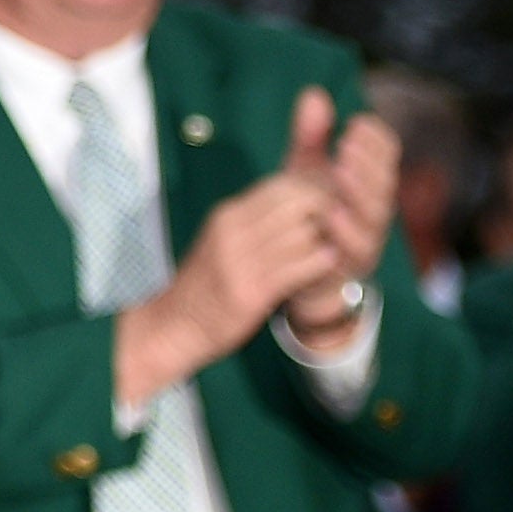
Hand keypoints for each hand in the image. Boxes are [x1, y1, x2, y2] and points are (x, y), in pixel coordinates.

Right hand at [118, 168, 345, 403]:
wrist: (174, 326)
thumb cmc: (204, 286)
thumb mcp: (222, 241)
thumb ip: (254, 222)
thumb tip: (297, 203)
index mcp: (227, 216)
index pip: (280, 185)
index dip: (311, 190)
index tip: (327, 204)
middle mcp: (233, 232)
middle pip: (296, 204)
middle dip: (325, 211)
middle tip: (339, 226)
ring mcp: (241, 261)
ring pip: (304, 233)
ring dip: (326, 239)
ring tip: (333, 247)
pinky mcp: (252, 291)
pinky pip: (301, 266)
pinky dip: (321, 263)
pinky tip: (328, 266)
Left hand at [278, 92, 399, 343]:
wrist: (297, 269)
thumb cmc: (307, 212)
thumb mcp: (304, 170)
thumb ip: (311, 136)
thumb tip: (314, 93)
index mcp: (367, 181)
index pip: (385, 154)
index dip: (376, 138)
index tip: (357, 122)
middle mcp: (374, 208)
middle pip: (385, 181)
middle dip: (369, 161)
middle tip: (347, 142)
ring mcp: (367, 237)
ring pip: (375, 214)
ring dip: (359, 191)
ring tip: (340, 170)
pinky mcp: (351, 264)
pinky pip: (356, 247)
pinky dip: (345, 230)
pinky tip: (329, 212)